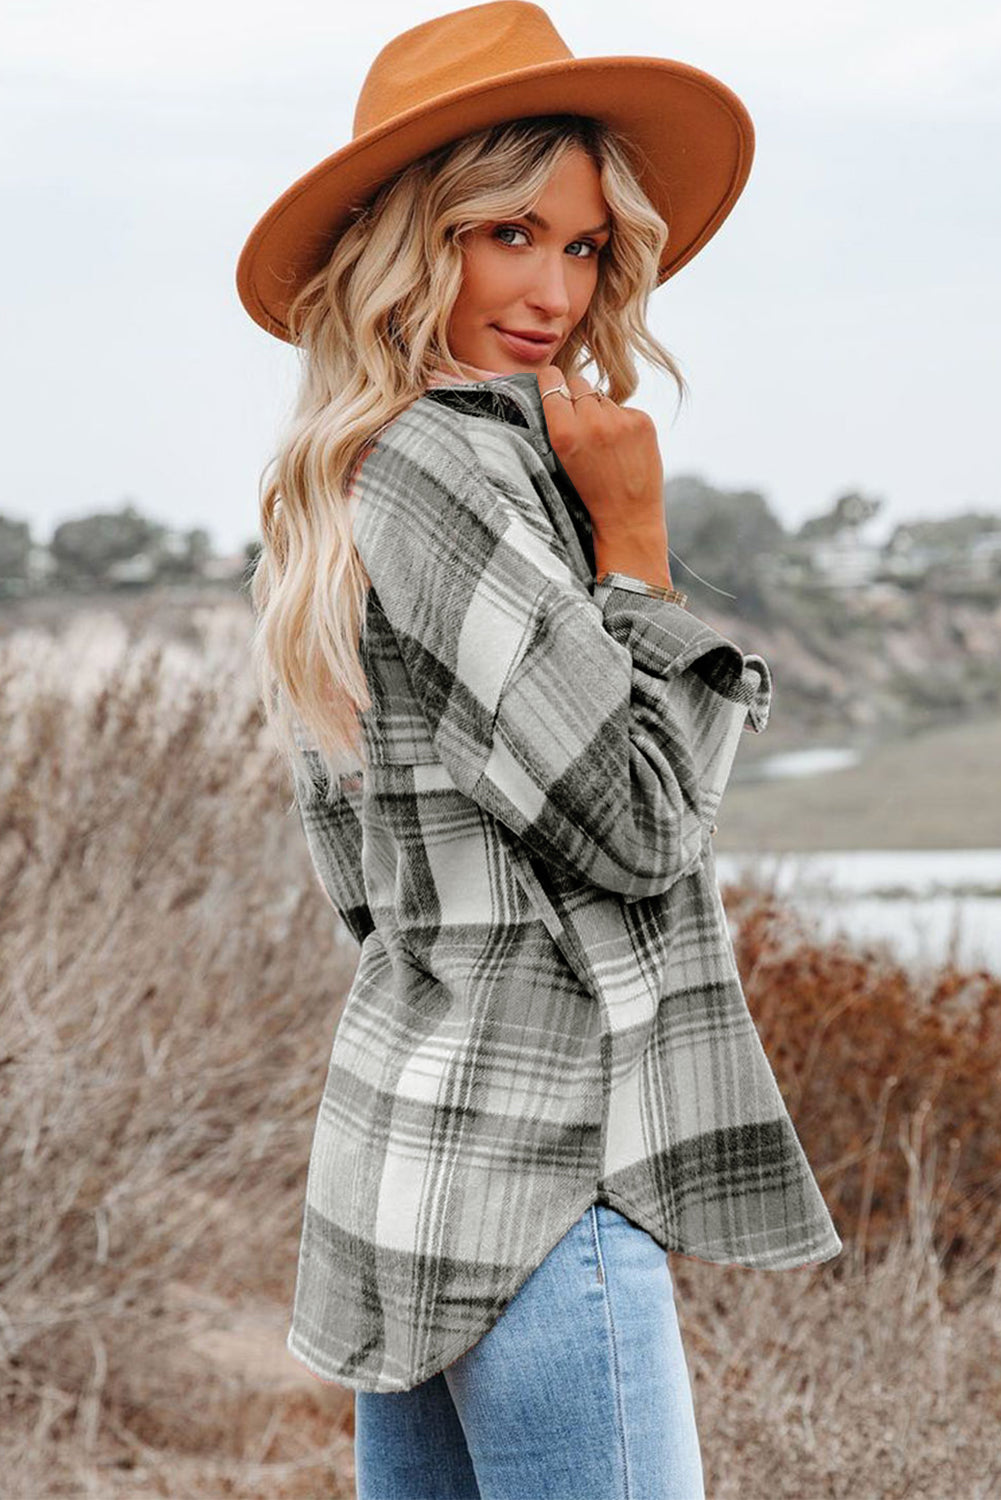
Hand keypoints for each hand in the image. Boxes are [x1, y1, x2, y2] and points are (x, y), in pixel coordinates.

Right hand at [535, 368, 670, 582]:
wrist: (627, 518)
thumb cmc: (589, 494)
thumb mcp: (561, 460)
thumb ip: (557, 422)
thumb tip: (557, 386)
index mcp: (563, 433)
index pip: (552, 380)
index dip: (552, 382)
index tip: (553, 386)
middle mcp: (592, 421)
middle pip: (578, 382)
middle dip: (577, 397)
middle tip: (581, 424)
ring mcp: (620, 420)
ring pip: (602, 397)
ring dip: (601, 412)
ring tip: (605, 445)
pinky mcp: (642, 421)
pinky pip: (624, 409)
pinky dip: (622, 423)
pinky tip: (623, 449)